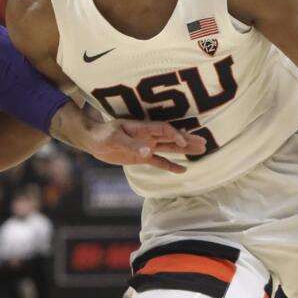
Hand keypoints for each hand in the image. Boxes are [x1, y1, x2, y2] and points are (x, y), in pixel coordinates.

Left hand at [69, 113, 207, 173]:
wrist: (93, 140)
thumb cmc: (102, 134)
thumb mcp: (115, 139)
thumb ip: (131, 145)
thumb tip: (148, 151)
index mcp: (143, 128)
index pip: (164, 129)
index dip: (175, 134)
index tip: (184, 142)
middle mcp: (148, 136)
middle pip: (172, 137)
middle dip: (188, 140)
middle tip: (204, 143)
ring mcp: (146, 146)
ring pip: (169, 148)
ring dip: (184, 150)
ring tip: (201, 151)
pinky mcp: (142, 157)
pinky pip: (159, 161)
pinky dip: (170, 165)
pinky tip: (183, 170)